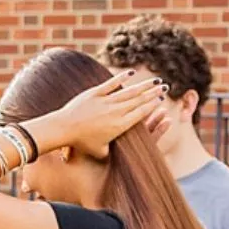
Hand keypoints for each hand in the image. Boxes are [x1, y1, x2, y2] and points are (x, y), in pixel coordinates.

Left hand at [42, 70, 168, 159]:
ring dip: (144, 85)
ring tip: (155, 81)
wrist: (63, 129)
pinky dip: (122, 78)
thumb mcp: (98, 151)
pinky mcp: (95, 93)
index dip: (152, 106)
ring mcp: (106, 101)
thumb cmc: (80, 142)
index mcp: (120, 125)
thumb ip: (109, 151)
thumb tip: (113, 155)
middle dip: (153, 93)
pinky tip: (132, 73)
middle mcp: (116, 112)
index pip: (141, 113)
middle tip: (165, 88)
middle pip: (139, 100)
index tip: (160, 100)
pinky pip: (111, 84)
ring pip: (129, 91)